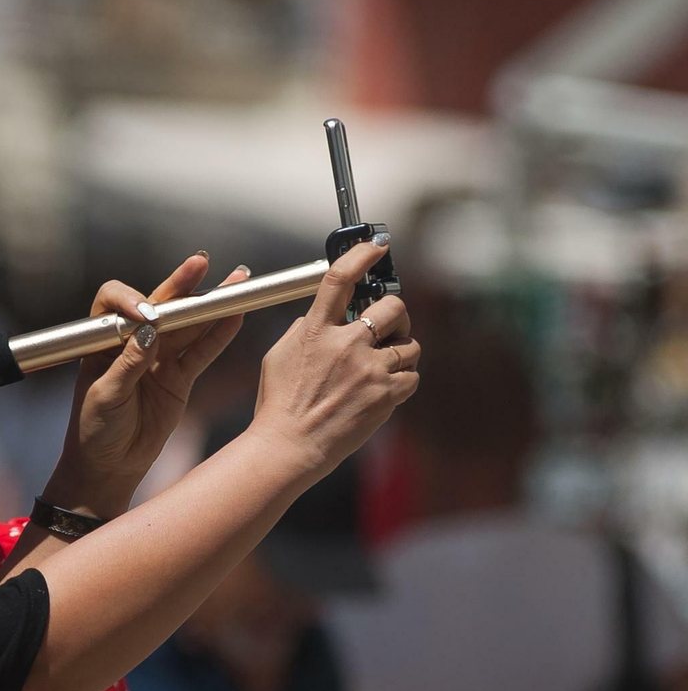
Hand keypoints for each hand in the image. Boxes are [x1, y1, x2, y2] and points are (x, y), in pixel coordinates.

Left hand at [56, 255, 247, 507]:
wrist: (109, 466)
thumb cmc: (94, 431)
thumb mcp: (105, 397)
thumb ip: (128, 365)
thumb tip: (150, 332)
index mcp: (102, 341)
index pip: (112, 301)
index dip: (131, 300)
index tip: (147, 315)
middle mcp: (131, 343)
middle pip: (159, 305)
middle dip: (181, 283)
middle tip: (201, 262)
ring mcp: (158, 359)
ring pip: (187, 325)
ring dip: (210, 304)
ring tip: (236, 281)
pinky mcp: (179, 378)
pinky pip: (201, 352)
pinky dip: (219, 335)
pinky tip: (236, 315)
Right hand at [249, 239, 419, 474]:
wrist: (288, 446)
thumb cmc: (278, 404)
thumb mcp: (278, 356)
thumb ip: (304, 330)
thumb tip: (325, 316)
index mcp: (315, 331)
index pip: (340, 279)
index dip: (362, 255)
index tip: (377, 244)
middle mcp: (345, 345)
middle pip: (393, 307)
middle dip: (397, 314)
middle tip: (390, 327)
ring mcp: (368, 370)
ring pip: (410, 345)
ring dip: (401, 352)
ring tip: (383, 366)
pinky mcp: (385, 395)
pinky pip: (412, 376)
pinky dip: (403, 381)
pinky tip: (383, 389)